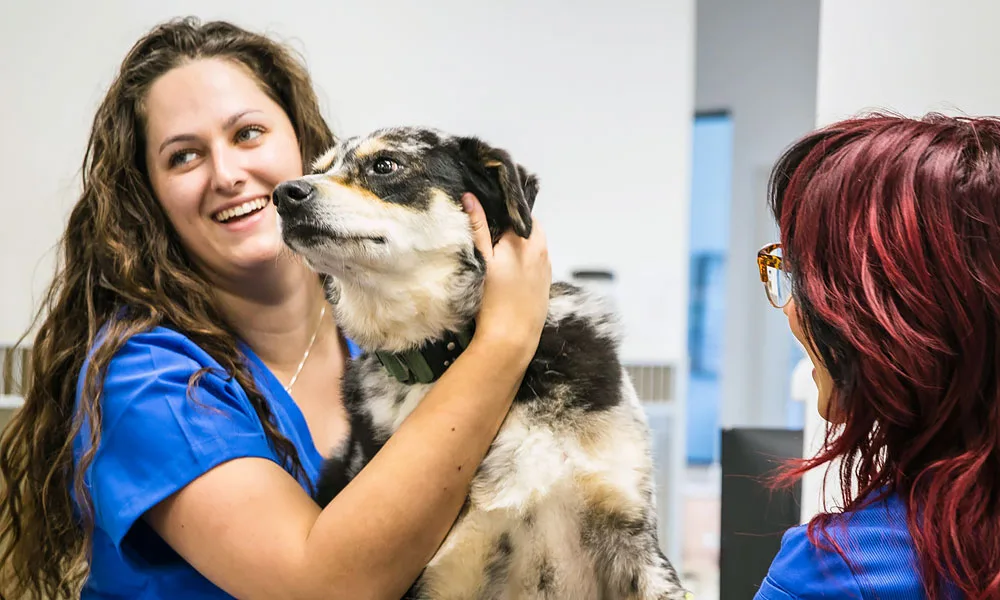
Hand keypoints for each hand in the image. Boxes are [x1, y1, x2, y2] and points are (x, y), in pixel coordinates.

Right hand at [462, 193, 550, 362]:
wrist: (511, 339)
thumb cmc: (492, 300)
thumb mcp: (481, 260)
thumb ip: (477, 227)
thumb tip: (470, 198)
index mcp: (525, 239)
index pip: (517, 211)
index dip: (502, 208)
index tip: (487, 212)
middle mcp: (540, 249)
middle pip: (527, 226)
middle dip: (511, 226)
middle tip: (491, 233)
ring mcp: (546, 267)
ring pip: (533, 244)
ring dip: (519, 243)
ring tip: (498, 254)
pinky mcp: (546, 283)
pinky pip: (537, 262)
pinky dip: (525, 260)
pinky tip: (510, 272)